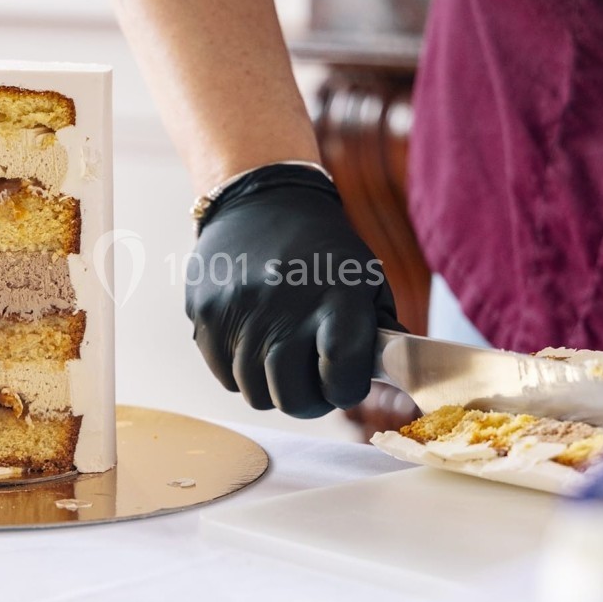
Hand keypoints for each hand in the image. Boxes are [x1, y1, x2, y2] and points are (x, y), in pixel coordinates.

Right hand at [186, 165, 404, 417]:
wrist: (263, 202)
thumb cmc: (324, 251)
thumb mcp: (365, 280)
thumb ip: (381, 334)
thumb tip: (398, 381)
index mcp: (336, 297)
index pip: (341, 377)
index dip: (345, 389)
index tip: (345, 382)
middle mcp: (284, 307)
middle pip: (291, 398)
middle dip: (308, 399)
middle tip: (313, 381)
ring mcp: (238, 312)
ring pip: (254, 392)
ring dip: (272, 383)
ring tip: (282, 352)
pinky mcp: (205, 313)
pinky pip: (223, 374)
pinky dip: (240, 369)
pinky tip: (253, 339)